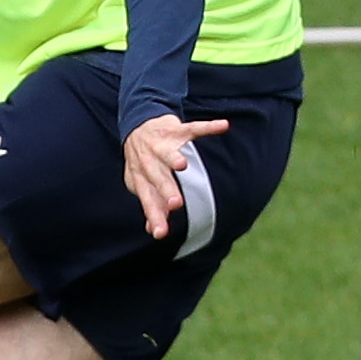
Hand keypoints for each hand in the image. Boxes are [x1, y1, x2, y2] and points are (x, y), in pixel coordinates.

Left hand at [123, 111, 232, 241]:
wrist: (137, 126)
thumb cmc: (144, 162)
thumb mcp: (142, 184)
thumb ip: (152, 204)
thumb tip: (154, 231)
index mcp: (142, 178)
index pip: (148, 200)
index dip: (154, 216)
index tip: (160, 233)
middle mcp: (149, 162)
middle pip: (158, 178)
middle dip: (166, 190)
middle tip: (175, 204)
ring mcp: (162, 145)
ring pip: (168, 152)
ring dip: (173, 157)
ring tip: (182, 165)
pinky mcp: (176, 129)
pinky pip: (193, 127)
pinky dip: (209, 127)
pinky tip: (224, 126)